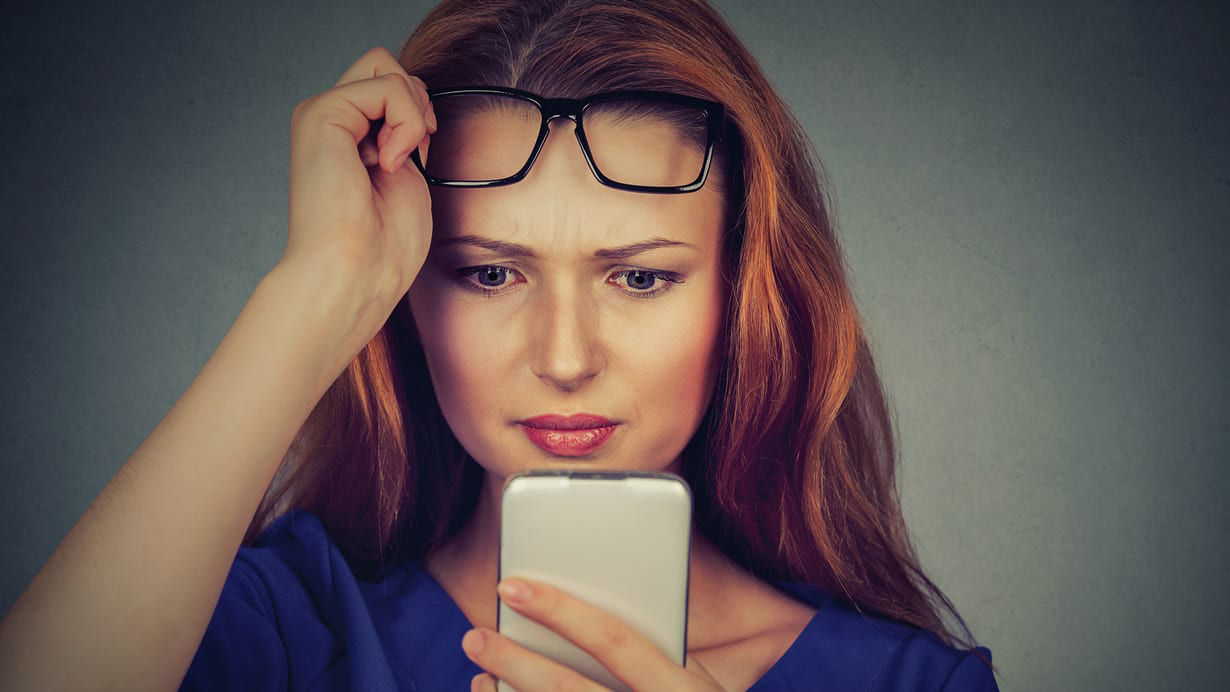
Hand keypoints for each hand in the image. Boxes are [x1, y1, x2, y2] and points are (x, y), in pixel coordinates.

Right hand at [283, 45, 436, 331]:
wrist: (354, 274)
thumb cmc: (382, 247)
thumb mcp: (408, 175)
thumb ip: (406, 134)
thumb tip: (417, 105)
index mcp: (346, 137)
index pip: (392, 88)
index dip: (418, 114)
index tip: (417, 160)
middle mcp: (330, 121)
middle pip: (384, 63)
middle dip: (415, 101)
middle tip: (411, 153)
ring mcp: (322, 114)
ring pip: (385, 66)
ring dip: (412, 115)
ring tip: (395, 161)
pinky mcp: (320, 114)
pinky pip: (387, 85)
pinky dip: (407, 122)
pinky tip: (389, 162)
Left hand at [461, 577, 724, 690]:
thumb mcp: (699, 686)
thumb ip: (658, 654)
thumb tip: (588, 610)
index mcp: (679, 691)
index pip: (612, 640)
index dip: (559, 610)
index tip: (512, 587)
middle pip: (565, 689)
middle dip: (512, 660)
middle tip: (475, 637)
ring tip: (479, 679)